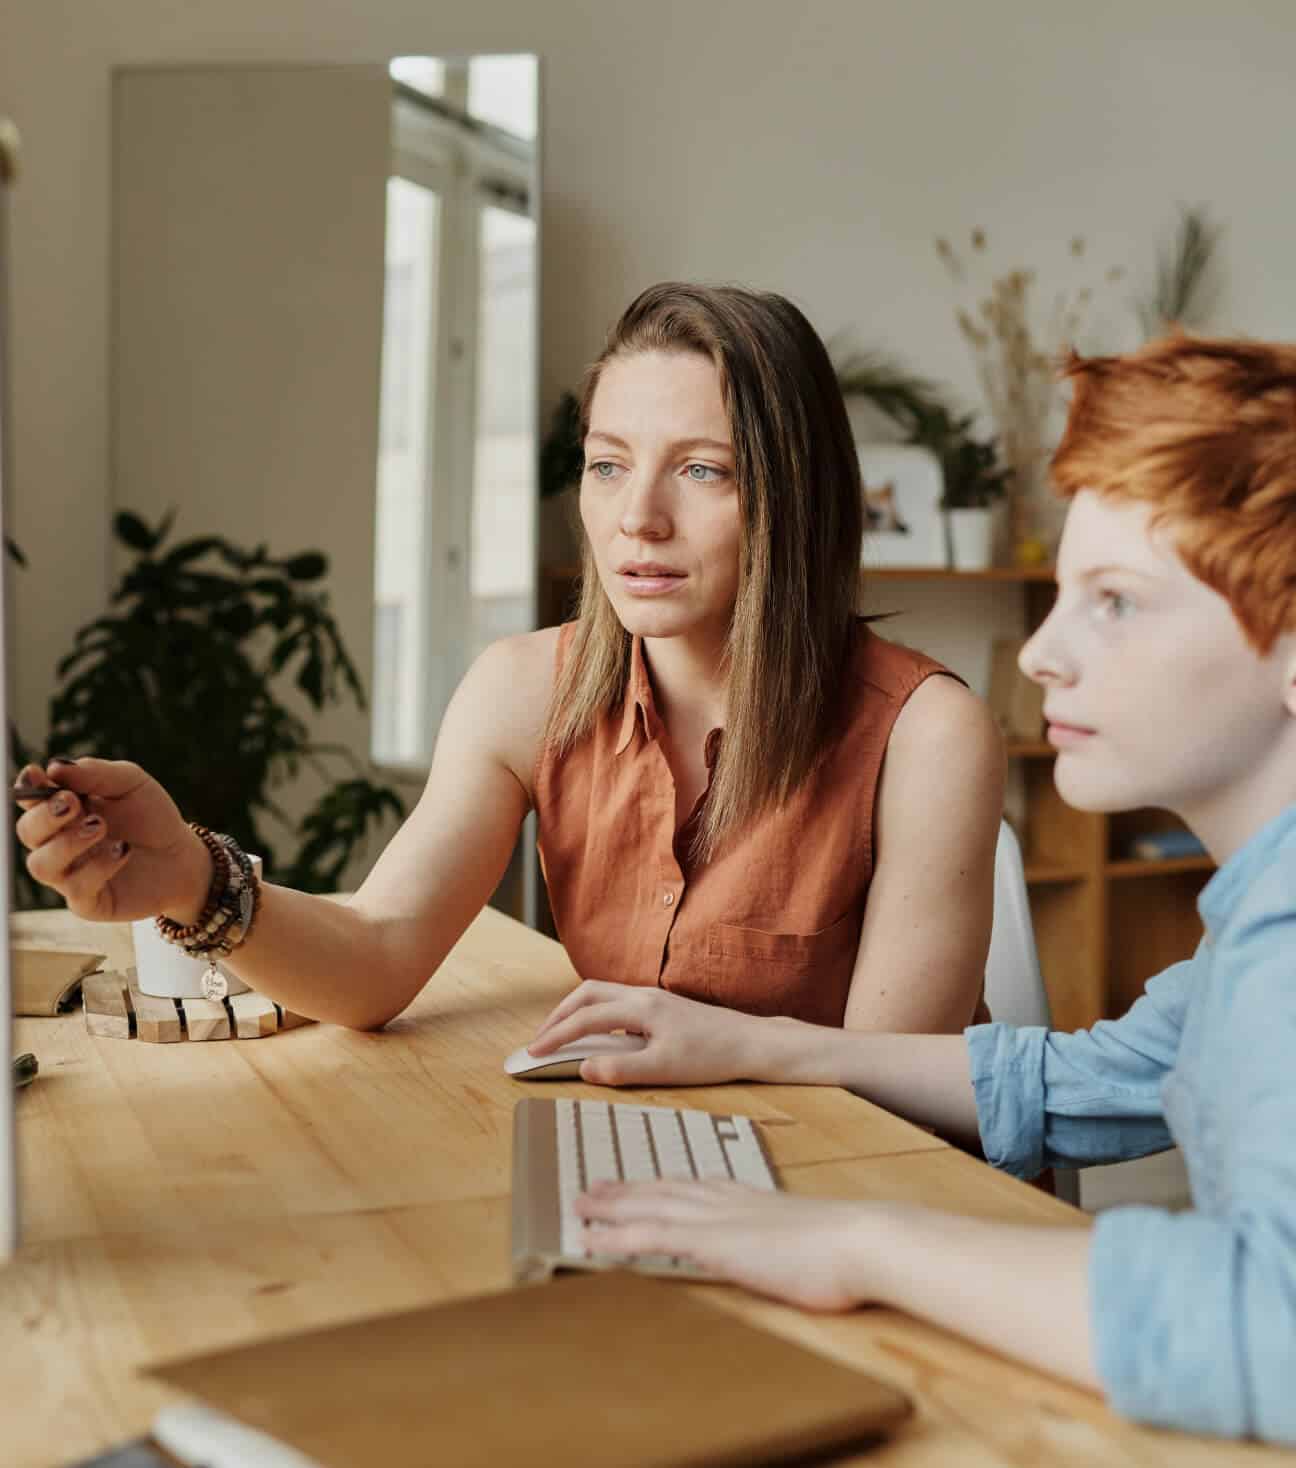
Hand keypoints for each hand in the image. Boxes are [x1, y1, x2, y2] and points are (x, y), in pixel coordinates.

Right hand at [14, 757, 210, 922]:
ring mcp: (70, 874)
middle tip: (72, 803)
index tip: (38, 775)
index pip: (31, 799)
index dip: (28, 787)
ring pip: (41, 865)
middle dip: (44, 816)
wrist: (183, 857)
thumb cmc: (152, 817)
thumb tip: (55, 766)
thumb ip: (96, 773)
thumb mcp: (131, 784)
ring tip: (100, 826)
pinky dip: (98, 866)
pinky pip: (76, 889)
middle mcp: (58, 843)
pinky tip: (123, 850)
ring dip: (67, 843)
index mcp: (64, 810)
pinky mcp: (88, 901)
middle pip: (27, 832)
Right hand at [527, 981, 769, 1085]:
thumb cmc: (712, 1056)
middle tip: (541, 1040)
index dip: (556, 1035)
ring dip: (577, 1011)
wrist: (751, 1043)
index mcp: (641, 1008)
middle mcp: (644, 995)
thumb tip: (584, 1068)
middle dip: (559, 1014)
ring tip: (562, 1035)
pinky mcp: (662, 1006)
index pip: (585, 1018)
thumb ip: (621, 1069)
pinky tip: (600, 1035)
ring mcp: (653, 997)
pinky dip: (597, 1012)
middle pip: (587, 993)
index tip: (534, 1052)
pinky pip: (617, 1001)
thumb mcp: (664, 1070)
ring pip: (602, 993)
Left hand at [576, 1179, 892, 1311]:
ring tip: (580, 1207)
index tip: (640, 1185)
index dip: (661, 1186)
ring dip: (610, 1207)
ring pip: (648, 1207)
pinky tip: (591, 1241)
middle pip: (663, 1190)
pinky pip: (650, 1237)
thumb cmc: (847, 1249)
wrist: (859, 1240)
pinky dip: (616, 1238)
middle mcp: (726, 1201)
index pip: (694, 1187)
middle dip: (625, 1190)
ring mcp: (716, 1219)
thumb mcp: (810, 1240)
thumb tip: (791, 1253)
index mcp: (750, 1198)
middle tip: (592, 1188)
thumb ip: (788, 1241)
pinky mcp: (711, 1242)